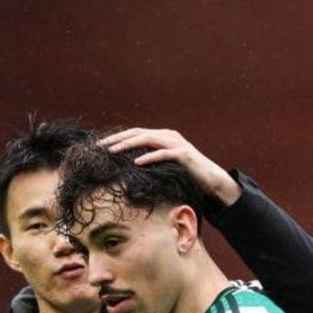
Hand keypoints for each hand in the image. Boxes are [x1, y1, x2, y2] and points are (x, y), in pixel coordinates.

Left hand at [101, 128, 242, 205]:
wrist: (211, 180)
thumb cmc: (187, 174)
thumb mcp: (166, 164)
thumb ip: (152, 158)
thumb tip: (129, 163)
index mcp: (164, 136)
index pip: (137, 132)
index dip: (118, 137)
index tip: (101, 145)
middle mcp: (170, 136)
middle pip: (139, 133)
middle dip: (118, 138)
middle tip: (101, 146)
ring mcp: (178, 144)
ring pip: (148, 139)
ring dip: (128, 145)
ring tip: (113, 152)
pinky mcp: (184, 154)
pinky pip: (163, 153)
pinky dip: (149, 157)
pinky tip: (137, 163)